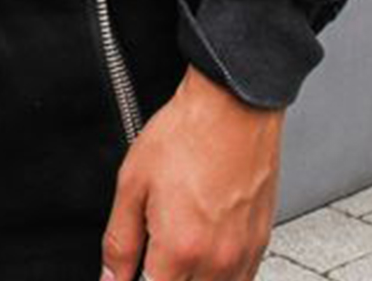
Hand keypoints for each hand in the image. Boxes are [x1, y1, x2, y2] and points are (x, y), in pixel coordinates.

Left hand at [101, 63, 285, 280]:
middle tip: (153, 254)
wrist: (232, 107)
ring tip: (178, 250)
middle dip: (163, 279)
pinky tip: (203, 251)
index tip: (130, 273)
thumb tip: (111, 277)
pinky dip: (218, 277)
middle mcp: (217, 261)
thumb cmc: (186, 134)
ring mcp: (243, 255)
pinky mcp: (260, 244)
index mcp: (180, 248)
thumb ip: (120, 240)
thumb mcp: (133, 183)